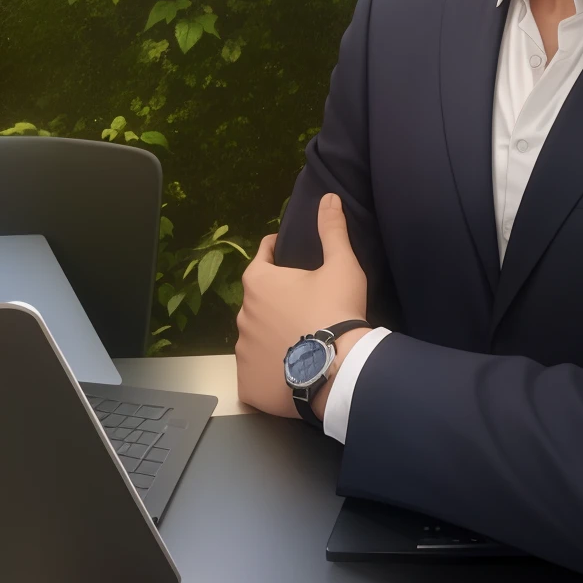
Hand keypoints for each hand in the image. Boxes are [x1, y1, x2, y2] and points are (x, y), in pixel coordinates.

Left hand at [235, 193, 368, 417]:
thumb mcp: (340, 264)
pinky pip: (256, 372)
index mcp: (259, 282)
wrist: (339, 370)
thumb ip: (332, 230)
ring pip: (256, 337)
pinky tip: (289, 370)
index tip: (286, 254)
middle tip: (304, 305)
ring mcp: (243, 353)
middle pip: (259, 300)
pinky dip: (269, 370)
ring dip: (272, 335)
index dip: (275, 252)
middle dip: (276, 300)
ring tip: (300, 341)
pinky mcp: (248, 384)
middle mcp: (242, 315)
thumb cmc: (336, 311)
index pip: (262, 257)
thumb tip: (328, 197)